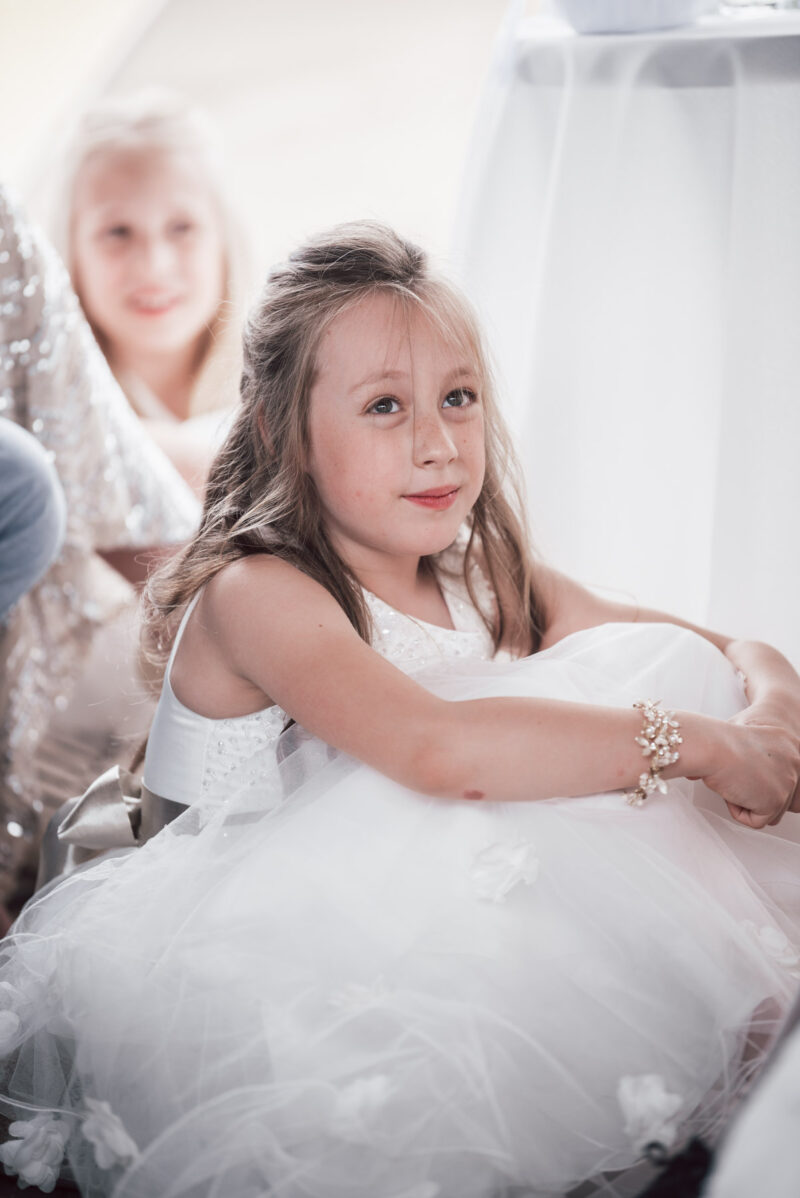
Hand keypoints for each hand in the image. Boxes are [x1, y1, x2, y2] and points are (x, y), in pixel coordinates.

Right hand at [700, 708, 799, 829]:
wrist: (711, 747)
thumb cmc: (718, 742)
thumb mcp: (751, 744)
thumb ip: (766, 761)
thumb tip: (764, 781)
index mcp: (791, 744)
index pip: (789, 779)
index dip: (765, 781)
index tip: (749, 773)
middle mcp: (796, 761)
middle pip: (783, 796)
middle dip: (757, 792)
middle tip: (739, 775)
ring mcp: (789, 781)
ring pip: (772, 811)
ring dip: (749, 801)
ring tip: (735, 780)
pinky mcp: (776, 801)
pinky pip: (757, 821)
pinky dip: (738, 810)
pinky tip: (732, 788)